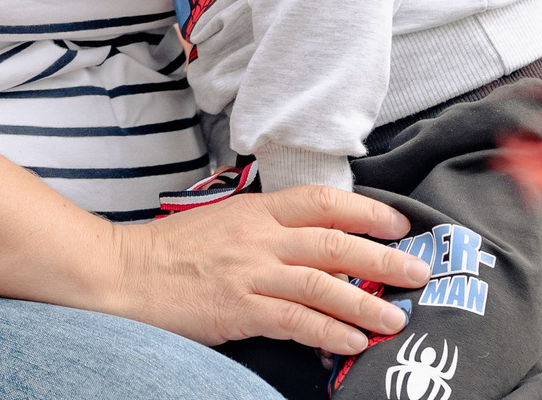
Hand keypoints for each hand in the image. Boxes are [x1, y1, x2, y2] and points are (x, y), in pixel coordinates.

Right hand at [118, 186, 426, 354]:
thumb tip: (316, 247)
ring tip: (396, 318)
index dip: (367, 210)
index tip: (399, 225)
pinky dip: (328, 329)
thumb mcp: (224, 224)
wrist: (123, 272)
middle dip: (382, 257)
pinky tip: (351, 341)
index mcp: (256, 210)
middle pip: (333, 240)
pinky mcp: (237, 307)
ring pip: (321, 281)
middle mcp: (257, 236)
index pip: (322, 200)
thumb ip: (267, 230)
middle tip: (418, 271)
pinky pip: (294, 318)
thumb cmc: (171, 252)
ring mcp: (248, 271)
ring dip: (365, 301)